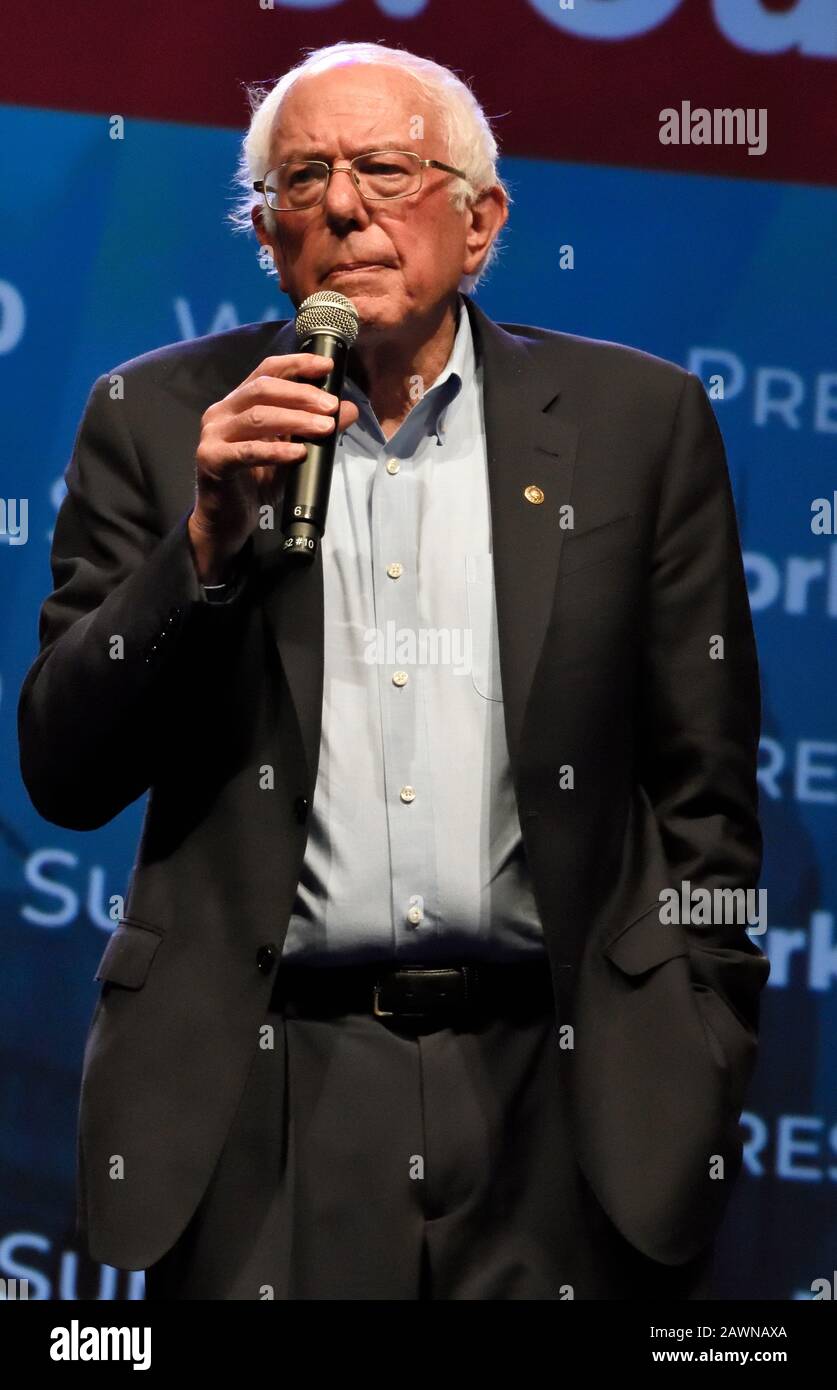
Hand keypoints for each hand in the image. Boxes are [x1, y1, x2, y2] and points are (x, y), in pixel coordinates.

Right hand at [188, 352, 359, 581]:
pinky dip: (275, 450)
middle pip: (263, 389)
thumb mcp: (292, 451)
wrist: (227, 521)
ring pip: (257, 417)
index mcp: (238, 402)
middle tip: (331, 406)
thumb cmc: (256, 482)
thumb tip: (348, 409)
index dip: (296, 364)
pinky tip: (298, 452)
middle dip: (302, 395)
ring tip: (324, 428)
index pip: (267, 371)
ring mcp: (213, 435)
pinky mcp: (212, 460)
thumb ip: (314, 429)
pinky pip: (247, 451)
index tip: (326, 367)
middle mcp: (222, 412)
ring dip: (295, 420)